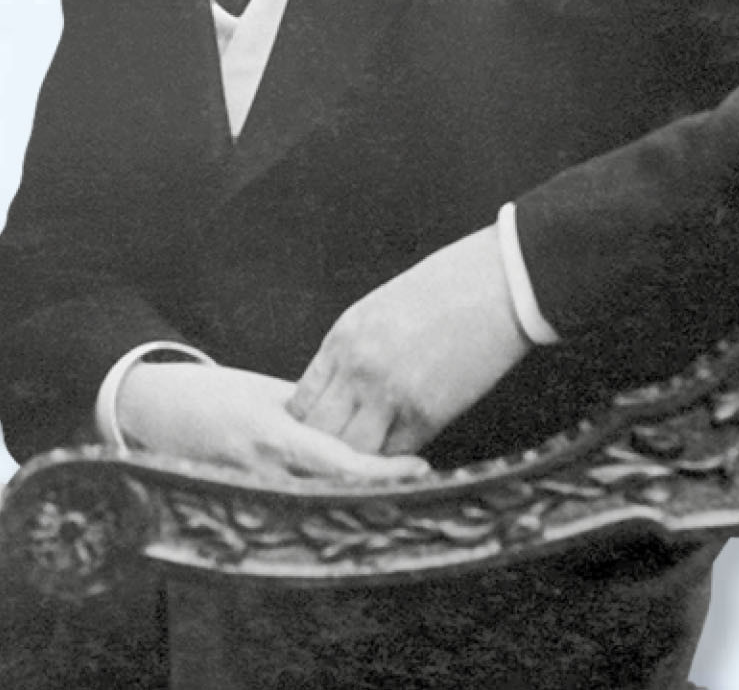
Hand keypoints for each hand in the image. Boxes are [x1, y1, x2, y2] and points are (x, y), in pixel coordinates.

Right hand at [116, 362, 428, 480]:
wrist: (153, 408)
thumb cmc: (217, 392)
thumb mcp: (268, 391)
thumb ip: (313, 408)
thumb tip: (367, 414)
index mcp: (273, 433)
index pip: (338, 461)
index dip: (380, 471)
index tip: (420, 468)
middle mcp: (262, 469)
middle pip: (332, 492)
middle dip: (377, 492)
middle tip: (422, 487)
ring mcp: (248, 491)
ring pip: (314, 506)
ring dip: (355, 502)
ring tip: (400, 494)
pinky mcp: (238, 503)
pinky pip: (288, 511)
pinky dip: (322, 508)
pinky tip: (352, 506)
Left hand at [287, 225, 530, 453]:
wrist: (502, 281)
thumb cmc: (450, 284)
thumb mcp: (384, 308)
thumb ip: (356, 349)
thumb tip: (343, 391)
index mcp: (345, 336)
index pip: (301, 402)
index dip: (310, 424)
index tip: (324, 433)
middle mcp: (359, 367)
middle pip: (318, 434)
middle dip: (325, 451)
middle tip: (341, 460)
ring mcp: (391, 393)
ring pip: (351, 455)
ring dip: (360, 463)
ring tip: (373, 466)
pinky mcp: (428, 413)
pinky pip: (395, 456)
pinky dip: (396, 463)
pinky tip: (403, 459)